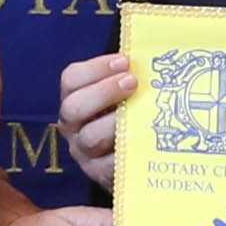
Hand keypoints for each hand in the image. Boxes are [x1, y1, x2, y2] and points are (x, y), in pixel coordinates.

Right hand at [58, 52, 138, 176]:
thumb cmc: (130, 119)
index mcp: (75, 100)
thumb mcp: (124, 96)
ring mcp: (85, 153)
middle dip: (103, 91)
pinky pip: (110, 164)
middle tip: (132, 82)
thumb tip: (154, 50)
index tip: (124, 60)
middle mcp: (73, 127)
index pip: (72, 79)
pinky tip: (147, 139)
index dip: (96, 68)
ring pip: (91, 137)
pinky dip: (128, 150)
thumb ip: (129, 76)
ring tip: (142, 111)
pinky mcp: (101, 175)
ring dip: (116, 121)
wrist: (134, 163)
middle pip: (74, 107)